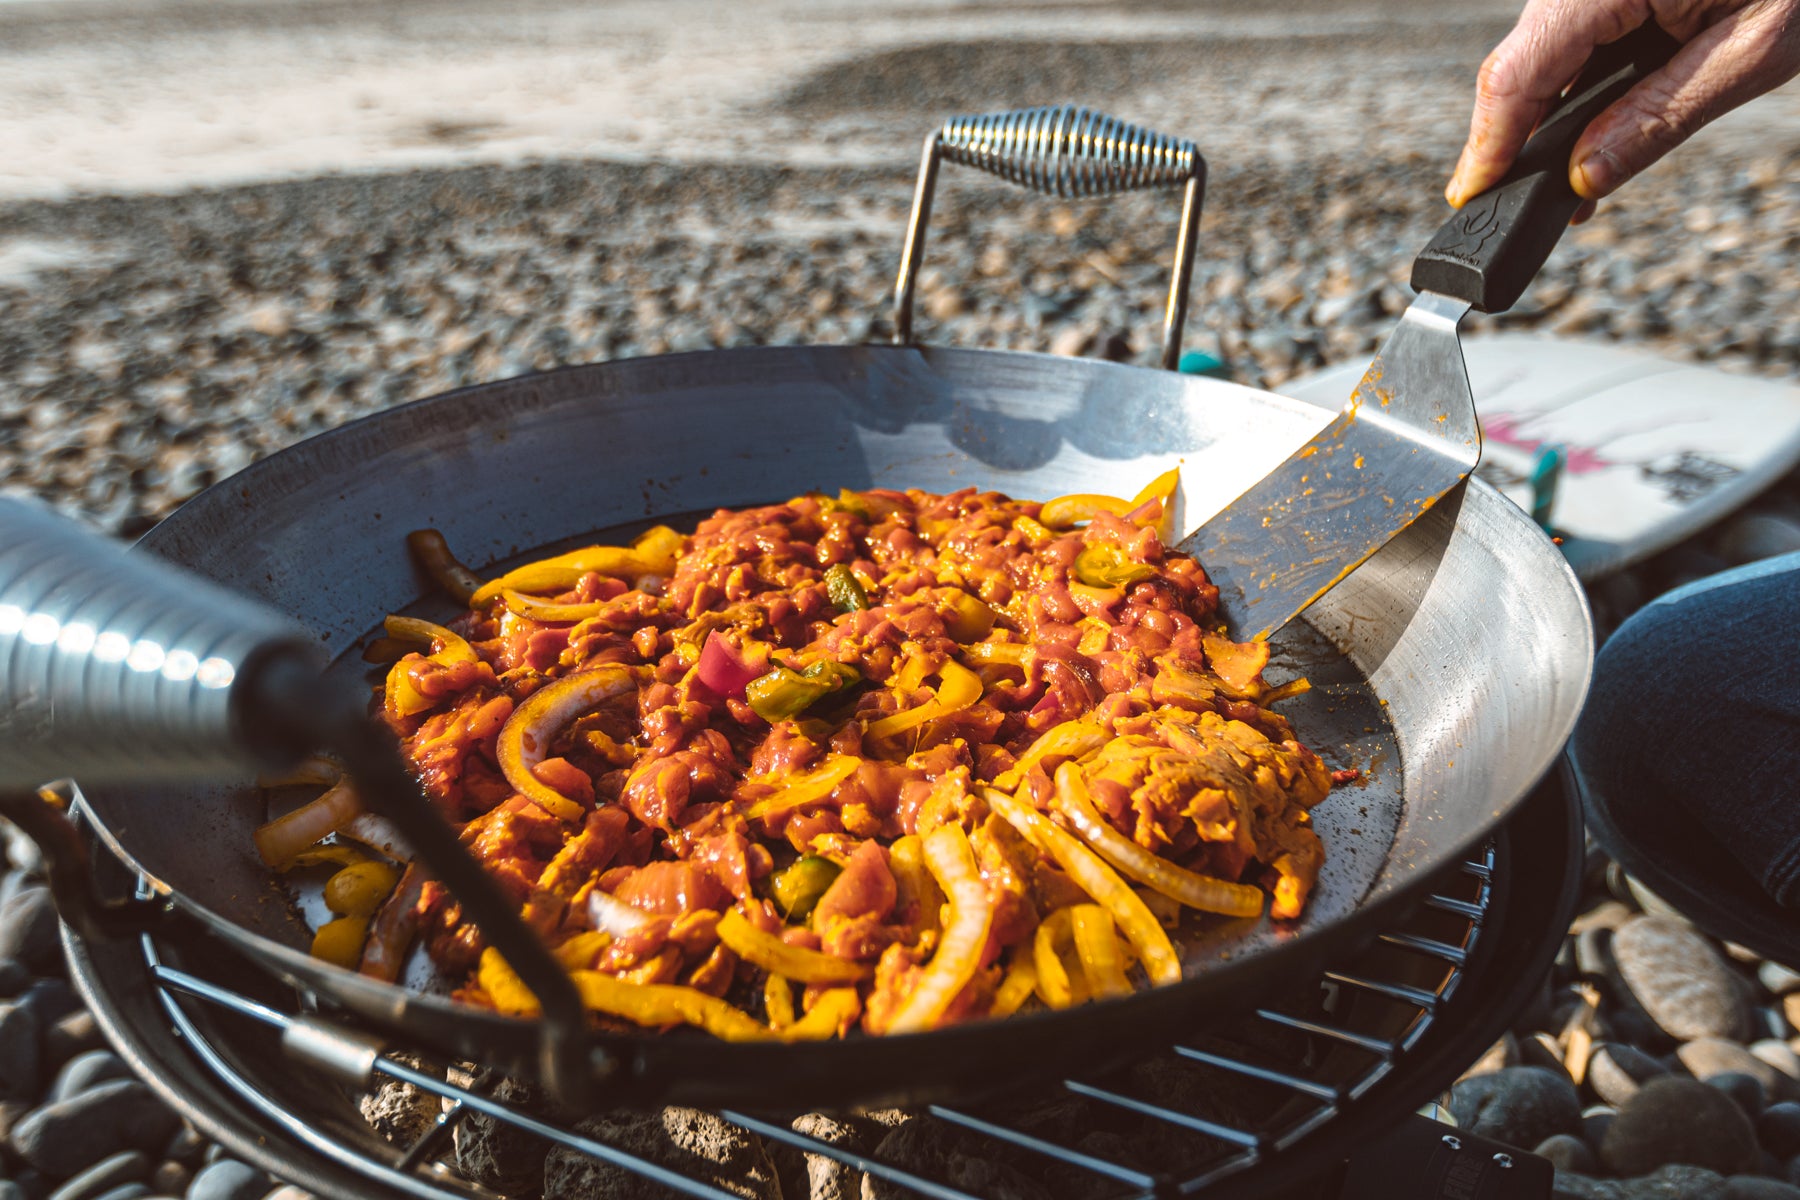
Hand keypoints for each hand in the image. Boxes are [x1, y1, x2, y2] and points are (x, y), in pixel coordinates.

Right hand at [1447, 0, 1799, 213]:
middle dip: (1518, 139)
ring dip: (1552, 114)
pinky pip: (1576, 30)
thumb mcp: (1750, 52)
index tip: (1473, 199)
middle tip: (1525, 212)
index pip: (1518, 72)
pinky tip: (1594, 125)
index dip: (1488, 145)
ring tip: (1571, 178)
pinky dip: (1581, 79)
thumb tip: (1585, 178)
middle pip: (1521, 62)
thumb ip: (1658, 119)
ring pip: (1544, 50)